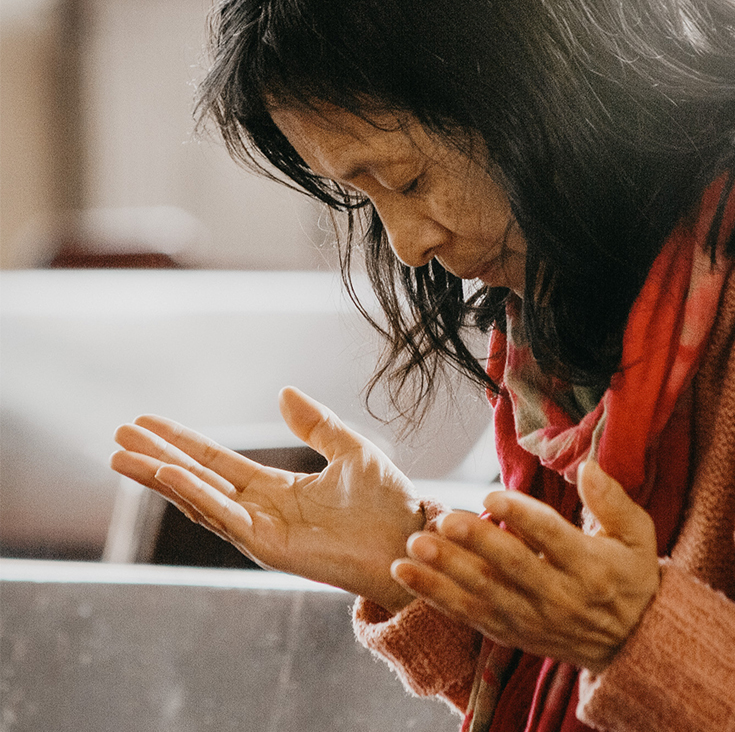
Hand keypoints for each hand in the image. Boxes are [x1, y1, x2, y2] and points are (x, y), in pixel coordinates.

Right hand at [110, 387, 423, 612]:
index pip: (217, 461)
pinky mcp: (268, 546)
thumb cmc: (388, 503)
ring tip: (121, 454)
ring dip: (160, 475)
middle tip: (120, 434)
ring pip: (199, 498)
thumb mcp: (350, 450)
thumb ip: (316, 424)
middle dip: (158, 456)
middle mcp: (260, 509)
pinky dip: (193, 494)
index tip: (149, 422)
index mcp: (277, 488)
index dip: (183, 441)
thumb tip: (282, 391)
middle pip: (197, 477)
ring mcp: (260, 529)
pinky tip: (166, 473)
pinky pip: (223, 515)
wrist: (410, 540)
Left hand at [391, 460, 659, 673]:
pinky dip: (434, 595)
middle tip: (443, 520)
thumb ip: (613, 501)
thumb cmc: (630, 576)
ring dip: (444, 570)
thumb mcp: (637, 536)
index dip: (522, 516)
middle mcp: (559, 595)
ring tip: (413, 545)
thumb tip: (588, 466)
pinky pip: (468, 614)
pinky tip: (404, 573)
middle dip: (475, 543)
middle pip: (511, 567)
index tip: (491, 493)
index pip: (552, 538)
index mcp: (590, 566)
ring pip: (482, 594)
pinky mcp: (509, 631)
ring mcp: (531, 618)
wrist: (631, 643)